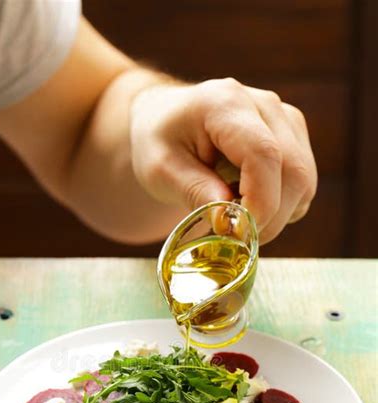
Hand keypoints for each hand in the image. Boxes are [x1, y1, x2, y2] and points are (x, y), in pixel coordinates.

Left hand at [130, 78, 316, 243]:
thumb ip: (194, 191)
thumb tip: (230, 220)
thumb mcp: (160, 170)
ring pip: (304, 181)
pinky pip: (303, 185)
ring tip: (237, 221)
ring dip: (277, 216)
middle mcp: (265, 104)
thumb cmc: (159, 142)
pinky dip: (283, 208)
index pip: (263, 154)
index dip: (260, 201)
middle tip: (236, 239)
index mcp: (225, 103)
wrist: (167, 120)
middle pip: (293, 170)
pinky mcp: (295, 137)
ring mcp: (286, 119)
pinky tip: (249, 205)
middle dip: (269, 217)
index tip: (239, 233)